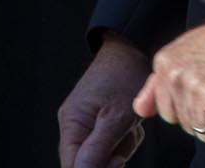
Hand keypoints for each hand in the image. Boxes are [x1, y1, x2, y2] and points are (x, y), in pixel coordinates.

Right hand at [58, 35, 149, 167]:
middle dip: (111, 157)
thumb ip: (97, 149)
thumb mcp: (116, 116)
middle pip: (87, 163)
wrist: (133, 48)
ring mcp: (84, 122)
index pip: (72, 167)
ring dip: (121, 146)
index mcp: (71, 124)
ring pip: (101, 155)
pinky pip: (108, 143)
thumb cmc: (125, 77)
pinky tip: (131, 123)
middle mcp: (72, 125)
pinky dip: (123, 137)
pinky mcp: (97, 119)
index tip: (118, 161)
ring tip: (131, 125)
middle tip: (127, 135)